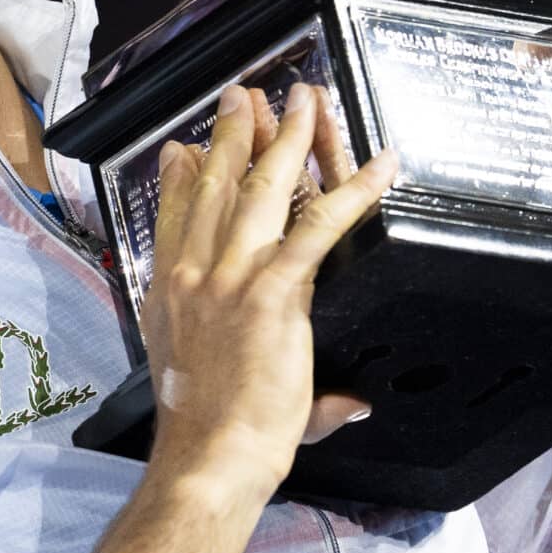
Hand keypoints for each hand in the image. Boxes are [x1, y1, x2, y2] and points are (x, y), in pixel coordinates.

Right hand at [140, 82, 397, 506]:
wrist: (209, 456)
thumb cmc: (208, 433)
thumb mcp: (212, 388)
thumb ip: (265, 378)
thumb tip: (355, 404)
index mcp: (171, 294)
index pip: (175, 219)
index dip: (182, 178)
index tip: (184, 149)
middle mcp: (195, 275)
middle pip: (216, 187)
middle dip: (232, 135)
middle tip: (242, 96)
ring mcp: (231, 279)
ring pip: (261, 190)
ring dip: (286, 138)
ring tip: (302, 101)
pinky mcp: (273, 291)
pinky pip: (319, 227)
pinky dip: (354, 192)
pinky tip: (380, 166)